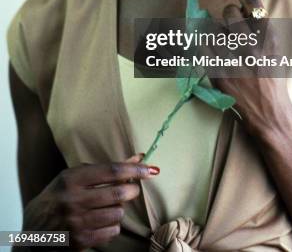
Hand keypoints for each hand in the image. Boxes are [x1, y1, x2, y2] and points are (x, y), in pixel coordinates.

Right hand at [22, 153, 159, 249]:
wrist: (32, 233)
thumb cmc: (56, 198)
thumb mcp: (72, 177)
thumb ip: (102, 169)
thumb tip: (137, 158)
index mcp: (71, 179)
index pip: (111, 171)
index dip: (134, 168)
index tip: (150, 168)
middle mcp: (74, 200)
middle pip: (119, 192)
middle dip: (132, 189)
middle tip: (131, 188)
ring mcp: (77, 223)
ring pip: (118, 213)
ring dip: (119, 209)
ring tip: (108, 207)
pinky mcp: (81, 241)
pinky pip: (112, 231)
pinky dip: (112, 225)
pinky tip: (101, 221)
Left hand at [211, 0, 290, 134]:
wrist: (269, 113)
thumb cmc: (272, 79)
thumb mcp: (275, 50)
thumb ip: (262, 26)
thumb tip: (249, 0)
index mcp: (269, 39)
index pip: (254, 4)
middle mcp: (252, 47)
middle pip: (230, 13)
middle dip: (228, 13)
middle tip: (230, 23)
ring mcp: (234, 60)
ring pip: (214, 29)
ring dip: (217, 32)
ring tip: (224, 42)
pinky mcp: (218, 73)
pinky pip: (203, 47)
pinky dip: (206, 46)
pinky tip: (214, 51)